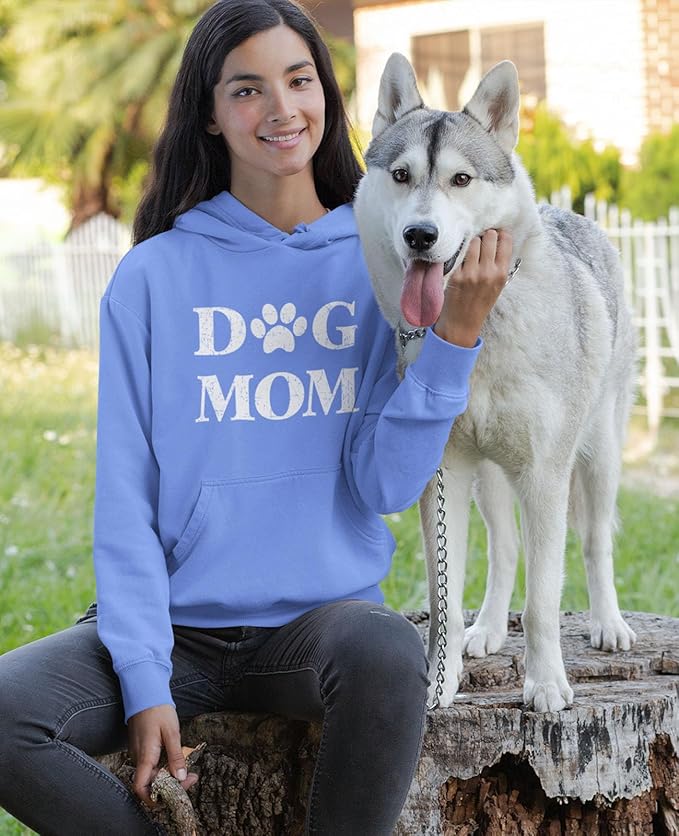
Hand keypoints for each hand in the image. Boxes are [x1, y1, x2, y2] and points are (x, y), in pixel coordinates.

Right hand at [127, 704, 198, 809]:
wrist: (146, 693)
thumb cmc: (158, 710)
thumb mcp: (172, 732)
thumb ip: (176, 756)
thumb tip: (180, 778)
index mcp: (145, 756)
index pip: (141, 788)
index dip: (153, 798)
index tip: (173, 796)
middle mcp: (138, 758)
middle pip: (150, 783)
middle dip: (171, 785)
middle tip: (192, 777)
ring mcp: (138, 753)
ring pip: (151, 774)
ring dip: (168, 776)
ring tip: (188, 769)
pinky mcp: (141, 749)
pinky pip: (151, 765)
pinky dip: (163, 767)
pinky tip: (176, 760)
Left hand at [433, 229, 512, 346]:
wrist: (462, 322)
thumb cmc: (481, 302)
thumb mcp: (498, 285)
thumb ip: (499, 264)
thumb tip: (498, 238)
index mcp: (501, 274)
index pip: (505, 241)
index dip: (500, 234)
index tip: (497, 234)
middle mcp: (487, 272)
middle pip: (489, 237)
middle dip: (486, 235)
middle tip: (482, 239)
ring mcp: (470, 273)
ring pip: (473, 241)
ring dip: (472, 241)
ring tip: (471, 249)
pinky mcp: (456, 275)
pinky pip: (459, 253)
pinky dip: (460, 252)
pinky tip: (460, 256)